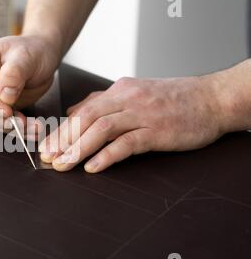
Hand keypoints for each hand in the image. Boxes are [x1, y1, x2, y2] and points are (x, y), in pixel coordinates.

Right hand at [0, 35, 59, 129]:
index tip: (7, 111)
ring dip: (8, 127)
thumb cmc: (32, 50)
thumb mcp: (26, 56)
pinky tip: (31, 128)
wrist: (42, 58)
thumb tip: (4, 94)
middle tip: (20, 123)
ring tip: (32, 126)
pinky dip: (15, 129)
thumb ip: (14, 72)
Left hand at [39, 75, 227, 172]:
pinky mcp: (157, 130)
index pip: (81, 111)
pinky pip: (127, 142)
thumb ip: (102, 102)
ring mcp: (142, 114)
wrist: (211, 99)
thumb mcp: (134, 94)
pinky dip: (108, 155)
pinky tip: (94, 167)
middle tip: (48, 157)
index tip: (46, 146)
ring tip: (64, 164)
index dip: (61, 130)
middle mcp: (127, 99)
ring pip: (102, 129)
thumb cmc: (173, 100)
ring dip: (79, 148)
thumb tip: (74, 111)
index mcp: (119, 91)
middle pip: (86, 119)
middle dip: (63, 140)